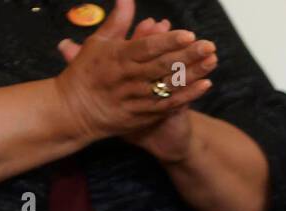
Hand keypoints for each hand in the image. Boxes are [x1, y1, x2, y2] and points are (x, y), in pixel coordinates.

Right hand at [52, 0, 216, 148]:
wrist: (74, 110)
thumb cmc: (86, 72)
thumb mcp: (97, 42)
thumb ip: (118, 21)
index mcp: (117, 56)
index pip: (147, 47)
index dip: (168, 41)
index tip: (188, 35)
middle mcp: (128, 77)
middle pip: (163, 65)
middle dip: (187, 55)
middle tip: (208, 46)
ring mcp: (137, 97)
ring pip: (169, 85)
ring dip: (193, 74)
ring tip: (211, 61)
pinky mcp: (143, 115)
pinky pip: (169, 104)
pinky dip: (188, 95)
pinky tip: (205, 85)